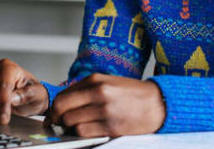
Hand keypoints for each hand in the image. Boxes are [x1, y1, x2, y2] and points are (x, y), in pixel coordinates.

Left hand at [47, 73, 164, 136]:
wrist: (158, 104)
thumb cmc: (133, 94)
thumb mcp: (108, 82)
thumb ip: (86, 89)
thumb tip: (65, 101)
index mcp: (96, 80)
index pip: (63, 94)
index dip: (55, 107)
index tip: (55, 113)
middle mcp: (98, 93)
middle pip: (62, 108)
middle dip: (57, 118)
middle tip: (58, 123)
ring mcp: (104, 110)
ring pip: (70, 121)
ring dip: (68, 127)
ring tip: (74, 127)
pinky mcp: (110, 126)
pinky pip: (83, 132)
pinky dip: (79, 133)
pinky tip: (85, 131)